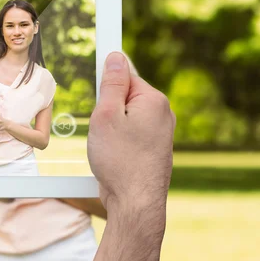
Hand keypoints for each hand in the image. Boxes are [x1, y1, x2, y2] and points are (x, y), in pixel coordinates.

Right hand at [88, 52, 174, 211]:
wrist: (135, 203)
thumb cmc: (120, 160)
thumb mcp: (106, 115)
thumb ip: (111, 84)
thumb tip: (115, 57)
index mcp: (154, 100)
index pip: (125, 75)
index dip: (106, 83)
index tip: (97, 91)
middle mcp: (163, 114)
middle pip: (126, 97)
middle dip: (108, 108)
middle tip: (101, 127)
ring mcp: (160, 134)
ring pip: (127, 118)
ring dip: (111, 127)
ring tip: (107, 146)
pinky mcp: (153, 150)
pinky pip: (131, 134)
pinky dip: (118, 141)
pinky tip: (113, 157)